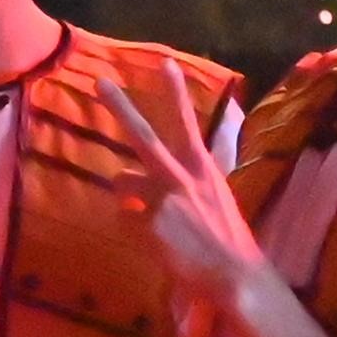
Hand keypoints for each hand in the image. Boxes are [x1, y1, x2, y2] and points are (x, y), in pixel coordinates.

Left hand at [103, 77, 264, 306]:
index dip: (175, 93)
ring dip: (126, 192)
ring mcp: (163, 200)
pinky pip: (127, 219)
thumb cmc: (226, 238)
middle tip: (100, 83)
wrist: (235, 273)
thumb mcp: (214, 197)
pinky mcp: (149, 224)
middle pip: (142, 136)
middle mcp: (181, 177)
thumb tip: (149, 179)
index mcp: (202, 167)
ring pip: (123, 182)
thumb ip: (186, 182)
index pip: (186, 123)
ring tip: (150, 213)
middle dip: (120, 107)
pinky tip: (159, 244)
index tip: (165, 63)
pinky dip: (135, 229)